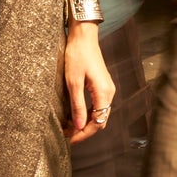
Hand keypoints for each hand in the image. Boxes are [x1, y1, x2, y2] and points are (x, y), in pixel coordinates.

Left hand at [64, 22, 114, 144]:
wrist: (83, 37)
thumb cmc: (77, 56)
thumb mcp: (73, 83)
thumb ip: (78, 106)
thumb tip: (79, 127)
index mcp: (103, 93)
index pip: (97, 123)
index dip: (83, 134)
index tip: (69, 139)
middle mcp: (109, 92)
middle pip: (100, 121)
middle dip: (84, 130)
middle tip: (67, 135)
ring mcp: (107, 88)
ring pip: (99, 114)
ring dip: (86, 122)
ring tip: (69, 126)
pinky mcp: (102, 85)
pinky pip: (98, 105)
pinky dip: (88, 113)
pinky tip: (76, 114)